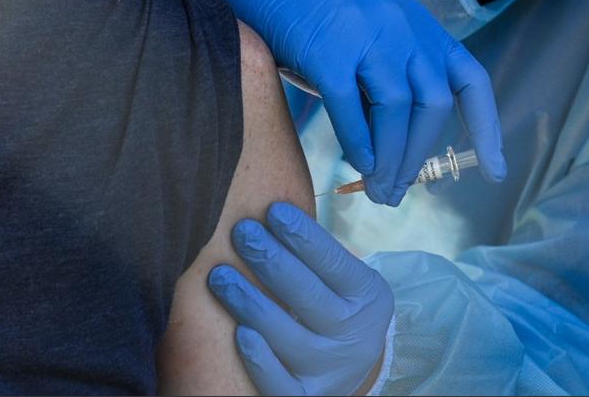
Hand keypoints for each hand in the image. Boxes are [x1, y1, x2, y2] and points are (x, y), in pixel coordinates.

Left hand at [209, 203, 393, 395]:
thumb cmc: (335, 303)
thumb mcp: (345, 279)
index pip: (333, 263)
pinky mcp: (307, 396)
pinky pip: (281, 382)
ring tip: (220, 275)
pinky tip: (239, 332)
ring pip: (289, 337)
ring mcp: (331, 369)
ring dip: (251, 303)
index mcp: (368, 296)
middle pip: (308, 296)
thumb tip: (271, 210)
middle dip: (271, 259)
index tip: (273, 210)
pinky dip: (261, 359)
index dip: (303, 236)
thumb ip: (318, 257)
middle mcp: (355, 335)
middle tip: (241, 232)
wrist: (351, 363)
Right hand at [213, 0, 506, 204]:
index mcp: (422, 29)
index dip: (486, 128)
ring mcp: (367, 33)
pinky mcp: (328, 47)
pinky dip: (358, 143)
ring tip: (379, 190)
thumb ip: (393, 86)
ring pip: (397, 109)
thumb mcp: (372, 43)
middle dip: (420, 156)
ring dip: (391, 158)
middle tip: (399, 192)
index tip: (495, 171)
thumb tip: (403, 157)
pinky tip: (358, 165)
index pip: (470, 81)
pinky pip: (351, 107)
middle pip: (432, 104)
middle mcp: (404, 27)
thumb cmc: (320, 23)